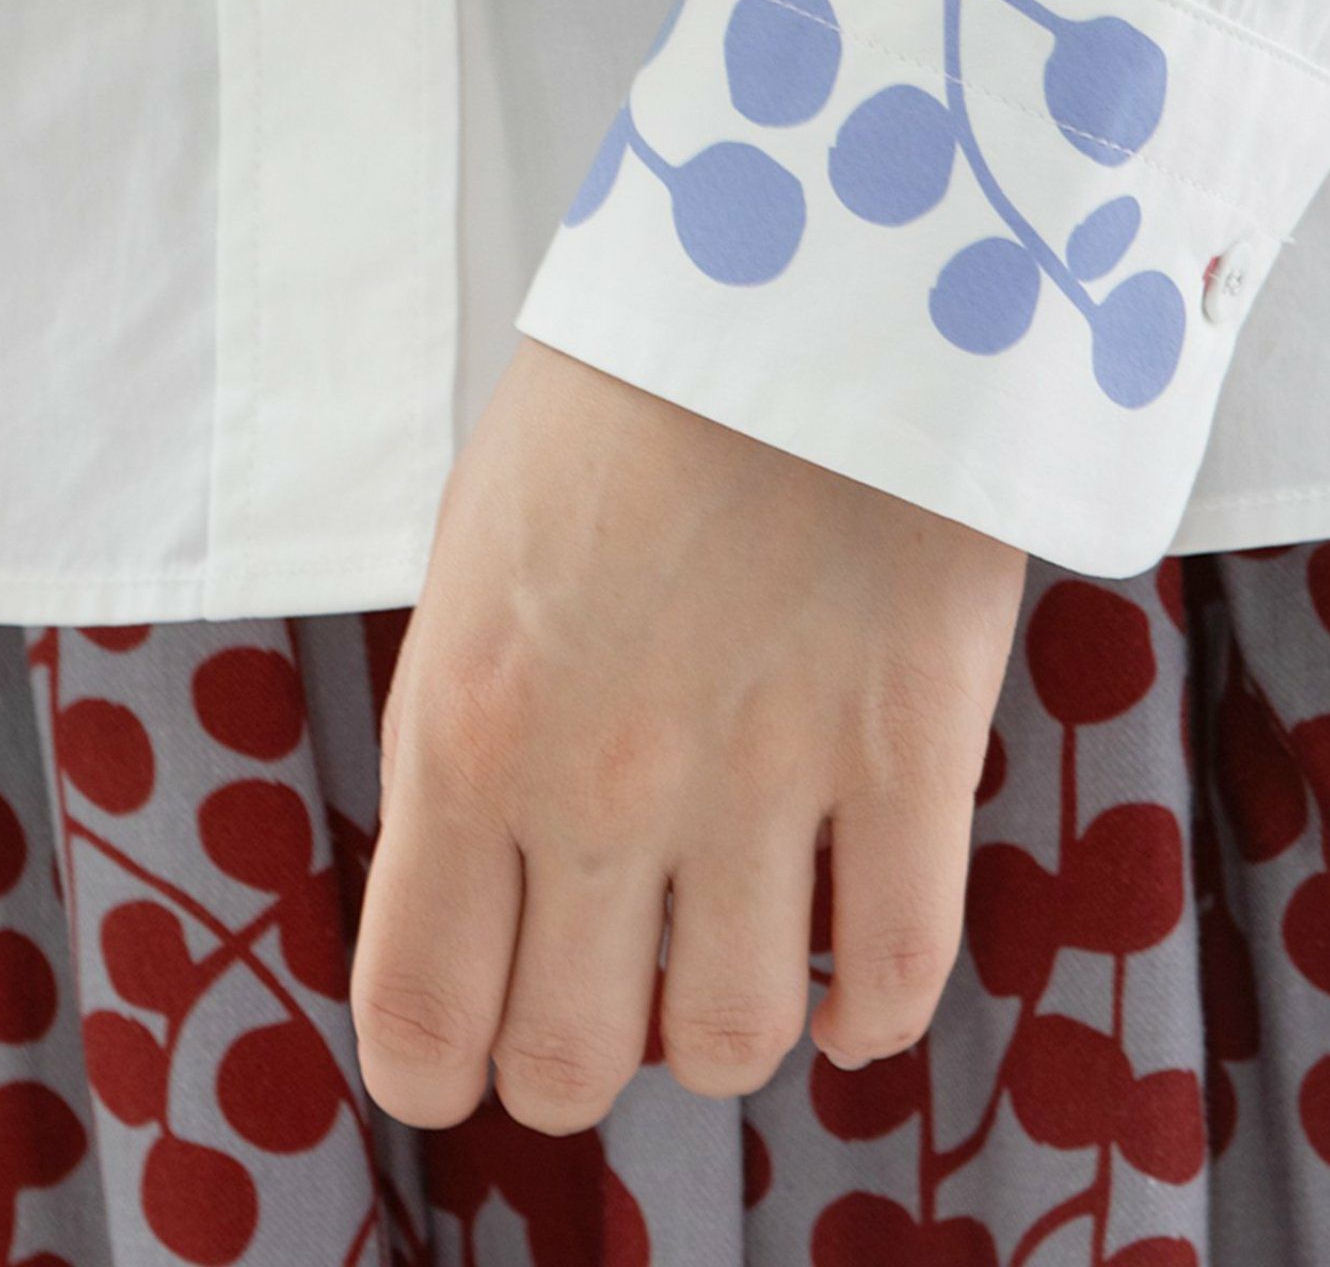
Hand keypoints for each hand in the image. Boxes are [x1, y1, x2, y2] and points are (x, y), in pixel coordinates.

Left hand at [350, 337, 1025, 1130]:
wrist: (797, 261)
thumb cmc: (625, 389)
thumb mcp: (480, 552)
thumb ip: (466, 727)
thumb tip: (489, 868)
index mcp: (467, 729)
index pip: (419, 1008)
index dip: (436, 1069)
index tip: (466, 1058)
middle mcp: (603, 784)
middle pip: (573, 1059)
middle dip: (574, 1060)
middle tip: (603, 1003)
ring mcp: (766, 774)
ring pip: (733, 1040)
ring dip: (720, 1034)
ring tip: (729, 968)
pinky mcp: (911, 741)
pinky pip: (897, 968)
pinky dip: (870, 1016)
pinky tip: (851, 988)